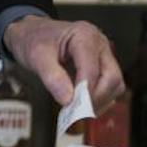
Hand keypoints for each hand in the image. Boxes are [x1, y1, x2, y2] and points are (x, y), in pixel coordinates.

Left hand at [3, 15, 125, 108]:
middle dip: (96, 98)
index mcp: (84, 35)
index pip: (92, 69)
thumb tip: (68, 100)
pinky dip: (98, 100)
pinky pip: (110, 89)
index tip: (71, 107)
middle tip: (75, 112)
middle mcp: (100, 44)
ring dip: (99, 101)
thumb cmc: (34, 40)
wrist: (31, 34)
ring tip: (76, 109)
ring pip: (115, 85)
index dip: (85, 92)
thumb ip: (51, 77)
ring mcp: (104, 55)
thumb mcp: (36, 56)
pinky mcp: (103, 67)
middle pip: (112, 78)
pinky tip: (80, 104)